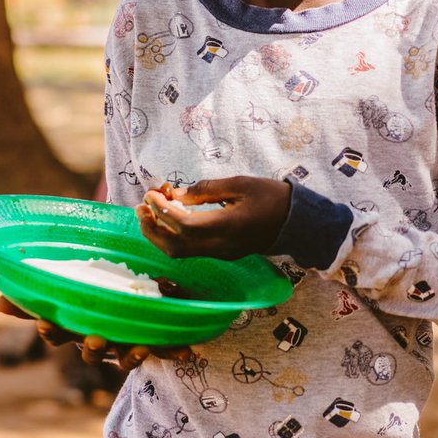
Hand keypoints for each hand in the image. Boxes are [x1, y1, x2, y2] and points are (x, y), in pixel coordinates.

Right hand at [0, 296, 191, 367]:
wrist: (134, 293)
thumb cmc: (96, 289)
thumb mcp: (73, 281)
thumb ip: (43, 284)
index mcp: (77, 323)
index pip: (57, 332)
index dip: (50, 331)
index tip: (45, 322)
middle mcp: (100, 337)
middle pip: (90, 350)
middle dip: (93, 347)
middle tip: (95, 338)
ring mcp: (125, 343)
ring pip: (124, 356)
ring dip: (130, 354)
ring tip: (139, 347)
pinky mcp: (151, 343)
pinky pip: (161, 349)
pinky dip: (172, 351)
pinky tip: (185, 352)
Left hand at [138, 176, 290, 259]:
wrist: (296, 222)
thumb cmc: (271, 197)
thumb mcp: (240, 184)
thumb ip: (206, 190)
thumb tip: (177, 194)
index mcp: (228, 226)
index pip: (184, 225)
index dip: (162, 210)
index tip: (151, 194)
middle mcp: (222, 246)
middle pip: (175, 247)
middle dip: (152, 228)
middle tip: (142, 206)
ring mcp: (222, 253)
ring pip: (180, 252)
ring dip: (160, 234)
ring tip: (149, 212)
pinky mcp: (223, 254)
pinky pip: (191, 249)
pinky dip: (174, 235)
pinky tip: (170, 218)